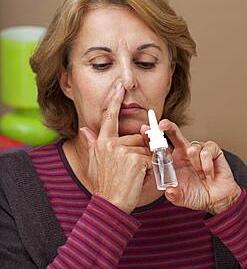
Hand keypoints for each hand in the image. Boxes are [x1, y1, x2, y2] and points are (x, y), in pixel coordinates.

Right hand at [80, 82, 151, 213]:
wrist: (109, 204)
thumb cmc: (104, 183)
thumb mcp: (94, 161)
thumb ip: (92, 142)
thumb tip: (84, 129)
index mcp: (102, 141)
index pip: (109, 116)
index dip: (114, 100)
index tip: (119, 86)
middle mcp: (111, 143)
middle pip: (136, 136)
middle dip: (139, 149)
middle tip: (132, 167)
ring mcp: (123, 150)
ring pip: (145, 148)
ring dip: (145, 160)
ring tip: (134, 174)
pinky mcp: (136, 159)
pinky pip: (151, 158)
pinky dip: (150, 167)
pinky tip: (140, 177)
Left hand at [141, 120, 240, 213]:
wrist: (217, 200)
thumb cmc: (196, 195)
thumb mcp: (181, 197)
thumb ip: (173, 195)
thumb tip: (169, 191)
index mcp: (172, 161)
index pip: (160, 146)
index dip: (153, 138)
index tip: (144, 130)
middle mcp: (183, 152)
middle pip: (174, 134)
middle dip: (168, 127)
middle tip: (162, 124)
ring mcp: (198, 150)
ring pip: (192, 147)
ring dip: (195, 162)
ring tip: (199, 174)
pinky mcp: (212, 150)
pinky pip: (206, 151)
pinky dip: (206, 163)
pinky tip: (208, 173)